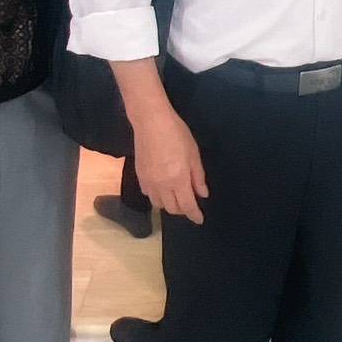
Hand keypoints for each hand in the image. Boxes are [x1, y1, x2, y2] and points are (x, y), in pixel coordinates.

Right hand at [133, 106, 208, 224]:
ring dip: (169, 204)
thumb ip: (198, 176)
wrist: (151, 121)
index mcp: (178, 179)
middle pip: (172, 209)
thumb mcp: (193, 153)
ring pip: (159, 204)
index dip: (194, 215)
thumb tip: (202, 194)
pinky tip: (162, 187)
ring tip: (176, 196)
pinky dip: (157, 196)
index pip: (187, 206)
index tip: (200, 219)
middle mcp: (162, 186)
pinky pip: (148, 195)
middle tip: (190, 203)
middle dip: (183, 210)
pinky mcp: (139, 176)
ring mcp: (149, 182)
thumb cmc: (177, 133)